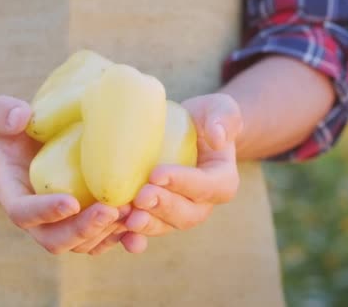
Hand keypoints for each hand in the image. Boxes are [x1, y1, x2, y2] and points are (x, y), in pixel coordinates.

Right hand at [0, 95, 128, 254]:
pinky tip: (140, 226)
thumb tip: (20, 117)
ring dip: (107, 234)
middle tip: (112, 211)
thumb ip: (3, 114)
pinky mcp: (83, 223)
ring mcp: (60, 225)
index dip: (46, 212)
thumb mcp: (0, 116)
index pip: (23, 213)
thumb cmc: (14, 131)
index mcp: (12, 195)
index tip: (71, 202)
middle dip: (84, 230)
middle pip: (55, 239)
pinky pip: (101, 240)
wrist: (29, 148)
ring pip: (82, 244)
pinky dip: (121, 237)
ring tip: (132, 212)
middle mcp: (36, 219)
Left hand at [121, 93, 243, 251]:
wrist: (182, 133)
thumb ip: (224, 118)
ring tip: (127, 217)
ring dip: (147, 225)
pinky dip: (135, 238)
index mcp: (221, 181)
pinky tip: (123, 238)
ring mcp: (177, 213)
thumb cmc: (203, 118)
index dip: (182, 183)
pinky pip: (147, 231)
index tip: (157, 173)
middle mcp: (202, 204)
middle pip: (186, 214)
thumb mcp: (219, 108)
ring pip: (165, 226)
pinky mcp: (155, 216)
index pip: (206, 186)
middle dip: (162, 207)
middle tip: (140, 196)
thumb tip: (219, 138)